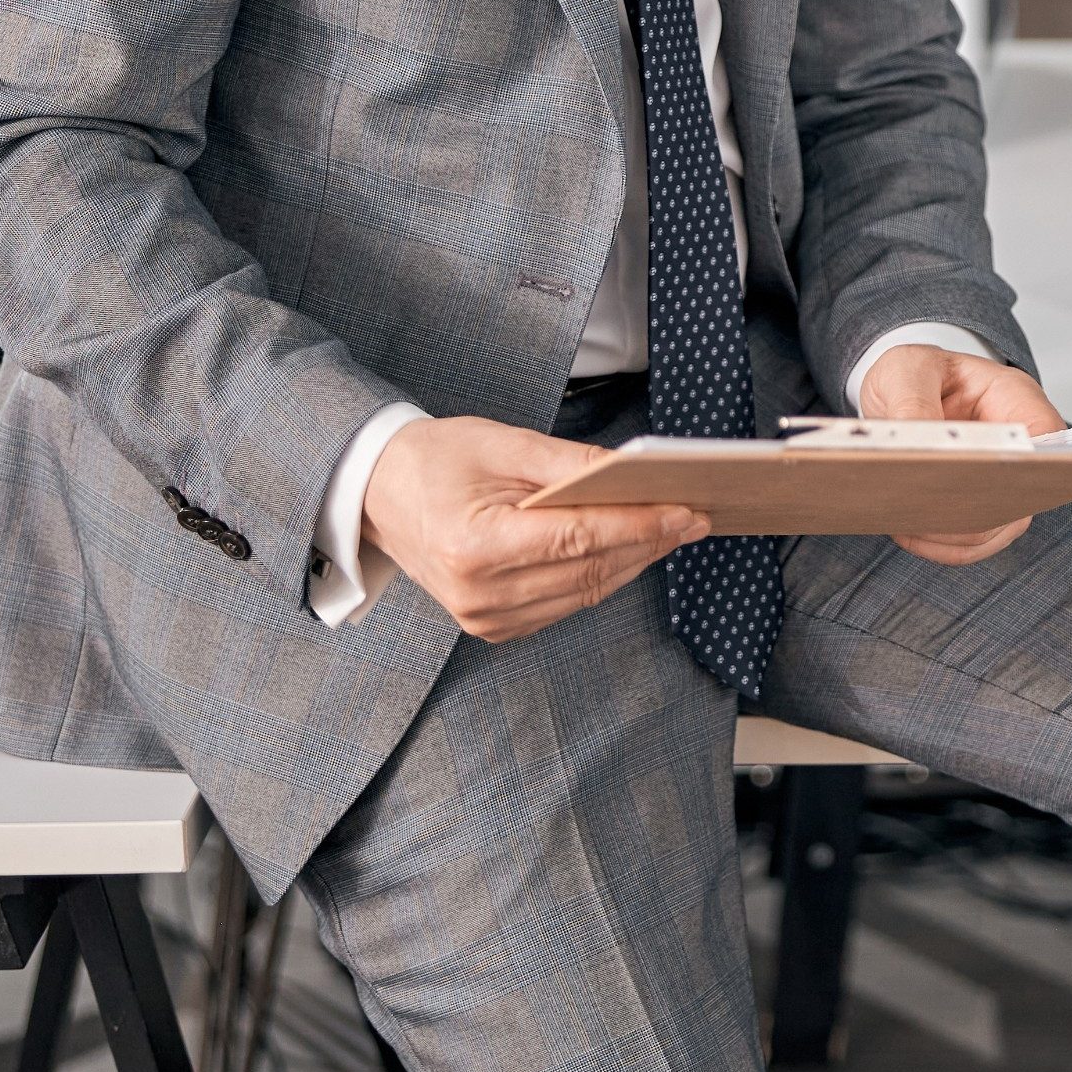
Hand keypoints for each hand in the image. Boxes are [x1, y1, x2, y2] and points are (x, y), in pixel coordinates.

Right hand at [360, 413, 708, 641]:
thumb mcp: (502, 445)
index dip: (639, 525)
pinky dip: (603, 576)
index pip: (578, 540)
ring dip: (633, 561)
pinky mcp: (494, 627)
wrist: (378, 493)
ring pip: (585, 593)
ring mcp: (484, 619)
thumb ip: (570, 464)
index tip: (686, 510)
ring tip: (672, 529)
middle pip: (589, 571)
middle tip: (694, 516)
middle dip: (648, 542)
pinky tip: (630, 548)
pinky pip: (566, 603)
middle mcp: (479, 595)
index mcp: (473, 548)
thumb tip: (634, 473)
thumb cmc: (435, 460)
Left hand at [858, 344, 1062, 565]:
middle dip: (975, 512)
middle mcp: (1021, 444)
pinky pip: (974, 540)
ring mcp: (1005, 479)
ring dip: (953, 535)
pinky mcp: (982, 503)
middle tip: (926, 510)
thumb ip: (912, 404)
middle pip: (1023, 496)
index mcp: (1015, 399)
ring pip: (998, 526)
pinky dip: (942, 545)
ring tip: (909, 524)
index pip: (1048, 442)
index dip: (1026, 470)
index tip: (979, 483)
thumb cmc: (915, 373)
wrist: (900, 389)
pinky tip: (909, 531)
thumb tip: (919, 450)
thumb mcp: (905, 372)